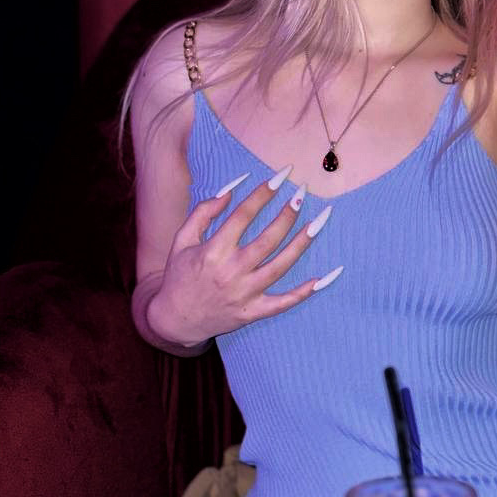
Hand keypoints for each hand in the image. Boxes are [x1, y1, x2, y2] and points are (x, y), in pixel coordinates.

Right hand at [147, 181, 330, 346]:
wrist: (174, 321)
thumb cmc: (179, 275)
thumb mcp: (182, 240)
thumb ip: (203, 212)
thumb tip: (231, 190)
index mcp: (213, 251)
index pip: (244, 215)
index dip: (263, 192)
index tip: (280, 175)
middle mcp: (231, 272)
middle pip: (268, 238)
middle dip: (288, 213)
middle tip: (302, 192)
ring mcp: (244, 294)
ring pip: (281, 266)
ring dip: (302, 243)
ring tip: (319, 221)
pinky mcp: (252, 313)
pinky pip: (282, 303)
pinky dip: (303, 293)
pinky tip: (322, 278)